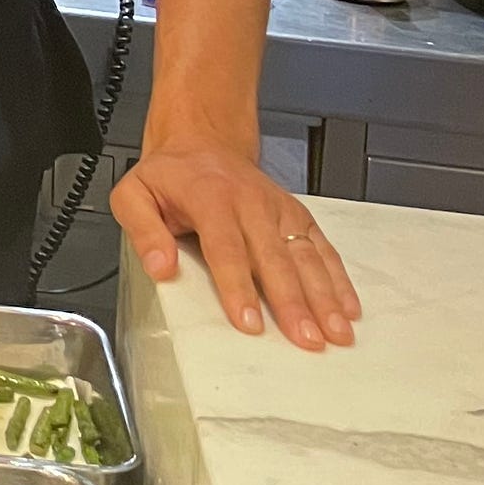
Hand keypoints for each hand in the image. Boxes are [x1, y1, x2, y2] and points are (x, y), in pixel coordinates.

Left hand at [113, 137, 360, 349]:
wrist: (201, 143)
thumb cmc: (169, 177)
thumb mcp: (134, 194)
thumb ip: (143, 230)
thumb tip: (160, 267)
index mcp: (210, 198)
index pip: (227, 249)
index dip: (238, 288)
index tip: (250, 323)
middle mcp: (251, 203)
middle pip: (275, 258)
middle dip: (293, 302)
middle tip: (307, 340)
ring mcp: (279, 210)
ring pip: (306, 256)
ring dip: (324, 297)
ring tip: (336, 333)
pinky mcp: (298, 216)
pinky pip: (322, 248)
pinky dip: (339, 279)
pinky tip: (350, 308)